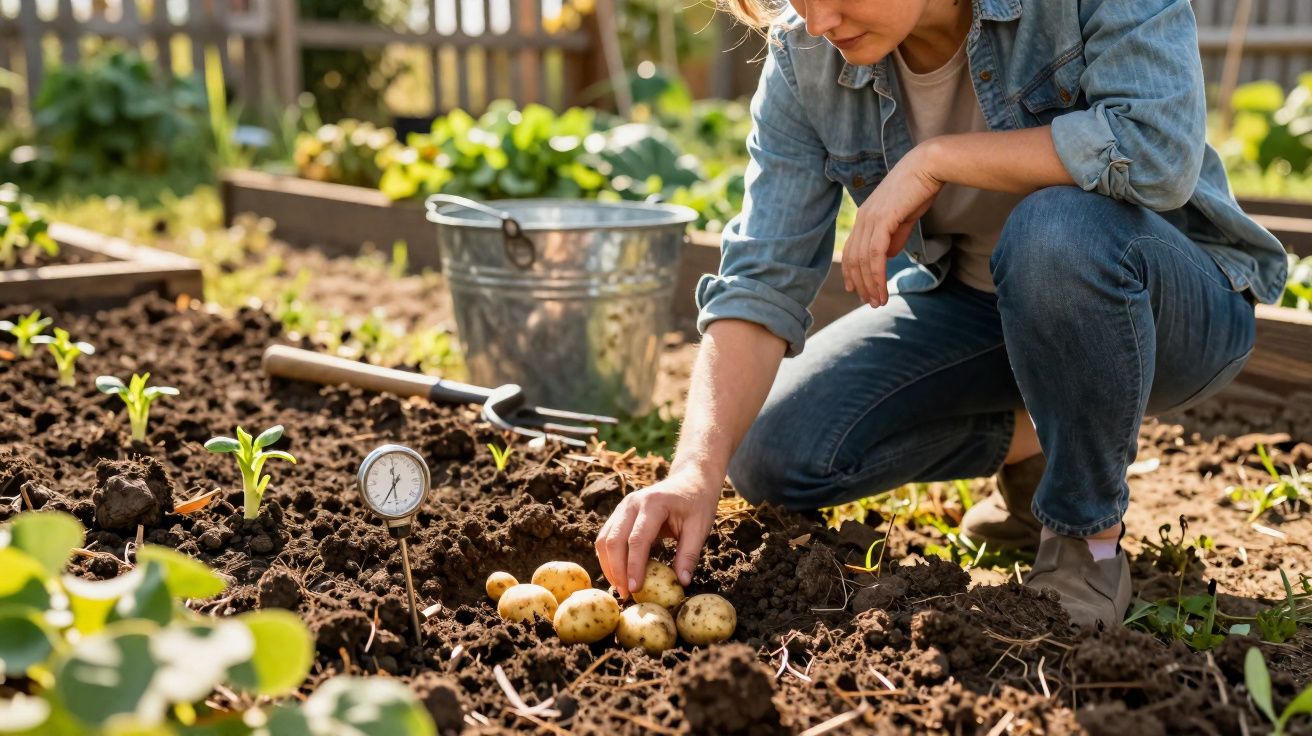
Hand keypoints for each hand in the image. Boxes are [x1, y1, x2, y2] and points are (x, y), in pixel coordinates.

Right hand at [595, 469, 721, 597]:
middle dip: (616, 570)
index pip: (637, 539)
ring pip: (604, 539)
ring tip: (620, 588)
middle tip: (625, 594)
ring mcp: (623, 506)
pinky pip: (606, 537)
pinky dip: (608, 557)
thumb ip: (689, 554)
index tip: (635, 589)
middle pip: (614, 540)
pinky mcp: (620, 513)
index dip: (634, 566)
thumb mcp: (700, 527)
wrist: (690, 479)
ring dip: (609, 565)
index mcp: (653, 504)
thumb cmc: (697, 502)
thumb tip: (681, 582)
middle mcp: (632, 503)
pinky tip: (618, 574)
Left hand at [842, 143, 943, 306]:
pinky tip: (882, 289)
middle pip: (854, 259)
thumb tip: (887, 255)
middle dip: (862, 284)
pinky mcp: (882, 221)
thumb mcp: (904, 217)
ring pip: (863, 261)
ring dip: (870, 285)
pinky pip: (875, 256)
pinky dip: (877, 276)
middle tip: (871, 302)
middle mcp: (863, 218)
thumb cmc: (920, 188)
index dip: (852, 272)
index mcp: (865, 216)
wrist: (929, 166)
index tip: (857, 291)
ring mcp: (870, 219)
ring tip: (878, 302)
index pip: (852, 250)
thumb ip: (894, 236)